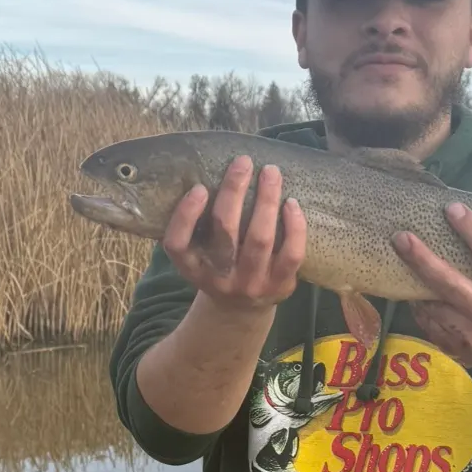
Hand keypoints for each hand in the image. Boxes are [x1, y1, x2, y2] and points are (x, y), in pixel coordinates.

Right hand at [161, 156, 306, 312]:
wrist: (240, 310)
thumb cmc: (219, 267)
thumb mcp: (199, 254)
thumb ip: (197, 225)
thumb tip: (210, 171)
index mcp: (192, 268)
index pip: (177, 244)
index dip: (186, 216)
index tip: (199, 188)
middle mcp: (219, 278)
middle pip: (225, 232)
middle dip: (233, 191)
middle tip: (242, 162)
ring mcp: (251, 284)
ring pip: (260, 238)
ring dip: (266, 200)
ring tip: (270, 172)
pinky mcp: (280, 286)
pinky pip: (291, 254)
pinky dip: (294, 226)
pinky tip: (291, 203)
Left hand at [393, 202, 471, 373]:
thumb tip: (469, 219)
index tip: (452, 208)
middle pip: (450, 284)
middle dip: (423, 260)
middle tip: (401, 237)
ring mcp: (471, 335)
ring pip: (433, 305)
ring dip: (416, 283)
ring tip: (401, 260)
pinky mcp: (454, 348)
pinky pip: (428, 322)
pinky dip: (420, 306)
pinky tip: (417, 293)